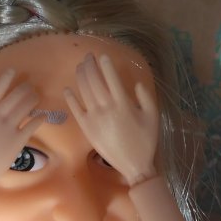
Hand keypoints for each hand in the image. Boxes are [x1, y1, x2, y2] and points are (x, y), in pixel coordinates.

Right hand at [0, 69, 42, 201]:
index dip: (5, 80)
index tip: (13, 71)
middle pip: (14, 98)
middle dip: (24, 89)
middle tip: (30, 85)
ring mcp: (7, 131)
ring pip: (24, 109)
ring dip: (32, 100)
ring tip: (37, 96)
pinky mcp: (15, 144)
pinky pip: (30, 127)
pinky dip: (38, 119)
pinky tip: (42, 115)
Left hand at [64, 54, 159, 185]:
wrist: (134, 165)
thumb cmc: (145, 140)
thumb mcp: (153, 116)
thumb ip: (145, 97)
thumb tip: (136, 83)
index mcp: (123, 104)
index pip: (111, 78)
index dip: (106, 65)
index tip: (103, 56)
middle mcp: (106, 108)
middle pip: (94, 81)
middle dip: (90, 66)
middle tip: (88, 56)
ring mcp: (94, 118)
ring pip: (84, 91)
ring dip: (81, 76)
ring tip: (81, 67)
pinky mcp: (87, 128)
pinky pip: (76, 110)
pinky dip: (71, 98)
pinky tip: (68, 89)